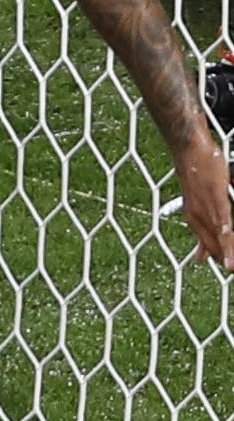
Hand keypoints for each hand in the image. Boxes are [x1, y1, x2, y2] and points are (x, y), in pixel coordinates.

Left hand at [174, 131, 233, 269]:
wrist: (189, 151)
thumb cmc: (197, 176)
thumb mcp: (199, 205)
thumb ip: (203, 232)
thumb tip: (203, 257)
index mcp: (194, 220)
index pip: (208, 246)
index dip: (220, 258)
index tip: (230, 269)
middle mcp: (197, 215)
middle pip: (213, 243)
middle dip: (226, 258)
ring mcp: (206, 204)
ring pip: (218, 232)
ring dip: (227, 249)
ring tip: (232, 265)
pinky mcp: (214, 192)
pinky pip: (222, 212)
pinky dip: (226, 225)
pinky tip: (229, 235)